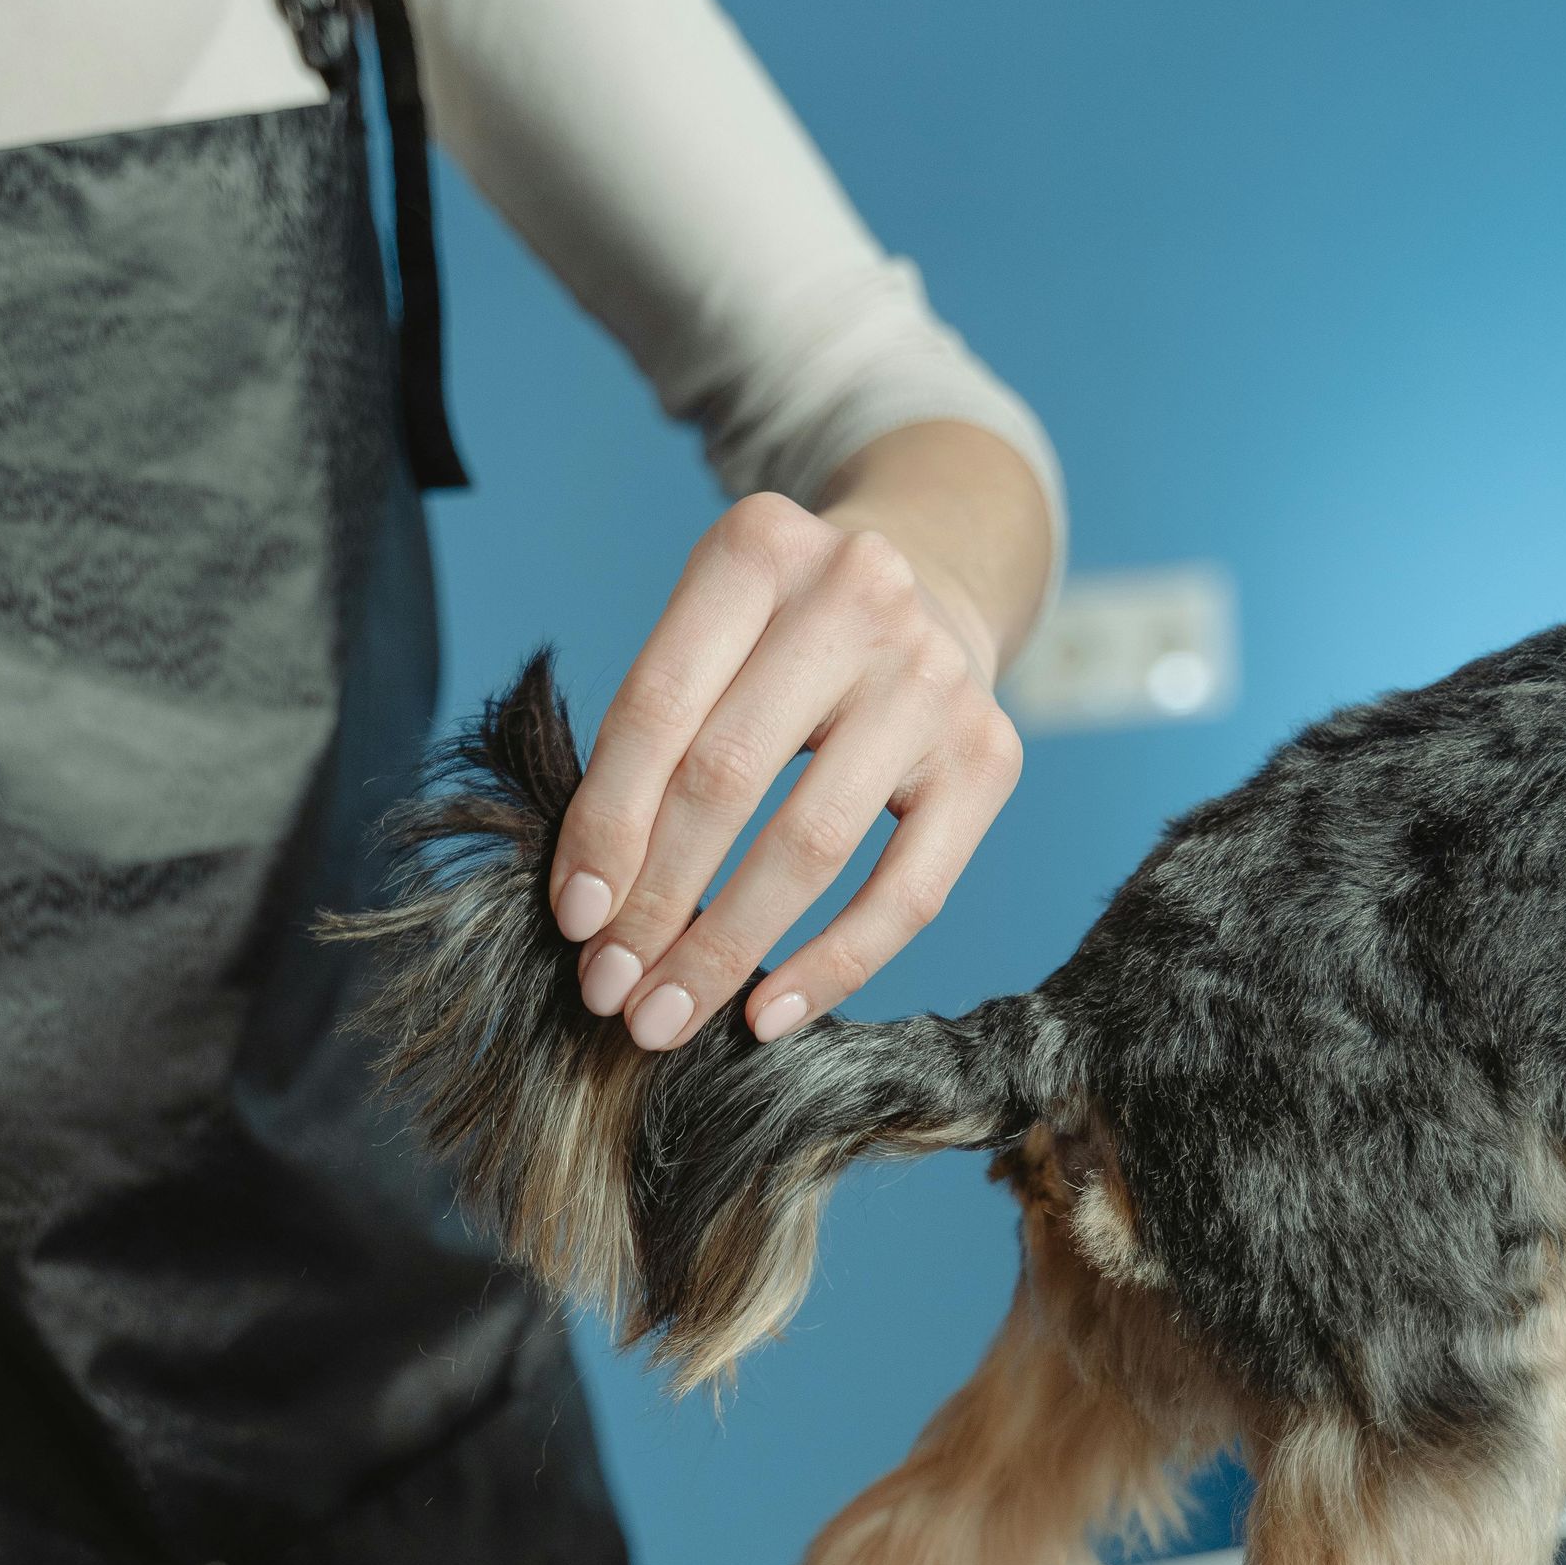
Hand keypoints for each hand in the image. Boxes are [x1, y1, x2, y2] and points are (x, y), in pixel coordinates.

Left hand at [548, 490, 1022, 1049]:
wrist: (930, 580)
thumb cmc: (778, 637)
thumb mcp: (709, 633)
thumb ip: (652, 736)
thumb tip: (592, 907)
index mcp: (758, 548)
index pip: (656, 709)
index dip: (606, 825)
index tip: (574, 919)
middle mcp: (857, 593)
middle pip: (726, 780)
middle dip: (655, 903)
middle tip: (608, 988)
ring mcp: (933, 675)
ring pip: (809, 845)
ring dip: (724, 950)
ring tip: (666, 1016)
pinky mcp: (991, 755)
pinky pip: (908, 893)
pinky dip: (831, 967)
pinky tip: (767, 1016)